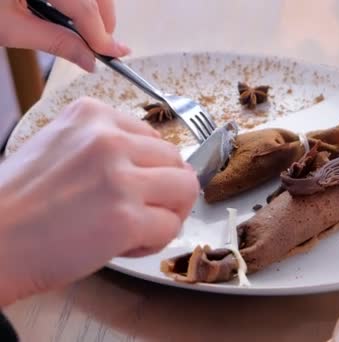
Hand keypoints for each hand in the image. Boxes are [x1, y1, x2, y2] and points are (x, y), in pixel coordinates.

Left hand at [0, 0, 128, 70]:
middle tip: (99, 45)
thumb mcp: (8, 27)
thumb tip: (89, 60)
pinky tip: (69, 11)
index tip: (113, 53)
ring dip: (92, 6)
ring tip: (83, 29)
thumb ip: (55, 43)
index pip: (83, 7)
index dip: (101, 34)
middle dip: (101, 18)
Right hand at [0, 98, 198, 304]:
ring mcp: (119, 177)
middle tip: (137, 211)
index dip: (148, 170)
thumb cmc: (21, 202)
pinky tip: (124, 246)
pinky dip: (154, 241)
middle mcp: (108, 139)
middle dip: (164, 191)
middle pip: (175, 161)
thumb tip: (160, 163)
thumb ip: (107, 146)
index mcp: (92, 114)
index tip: (126, 188)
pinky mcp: (125, 217)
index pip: (154, 139)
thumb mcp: (60, 146)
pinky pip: (171, 226)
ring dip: (167, 213)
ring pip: (184, 189)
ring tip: (135, 228)